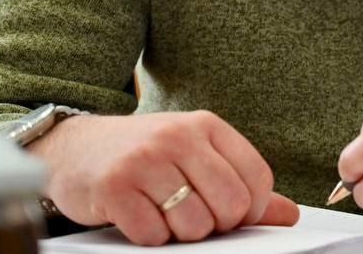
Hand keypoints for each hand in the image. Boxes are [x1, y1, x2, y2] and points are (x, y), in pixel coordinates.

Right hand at [28, 110, 299, 244]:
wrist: (74, 148)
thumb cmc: (143, 155)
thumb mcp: (195, 157)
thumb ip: (241, 184)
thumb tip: (288, 215)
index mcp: (207, 126)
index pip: (257, 177)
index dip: (251, 209)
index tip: (232, 214)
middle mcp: (179, 137)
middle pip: (230, 205)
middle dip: (216, 225)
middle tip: (192, 215)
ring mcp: (146, 160)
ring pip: (194, 225)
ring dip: (180, 232)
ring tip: (162, 212)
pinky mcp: (115, 187)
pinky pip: (154, 234)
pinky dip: (150, 236)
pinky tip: (138, 216)